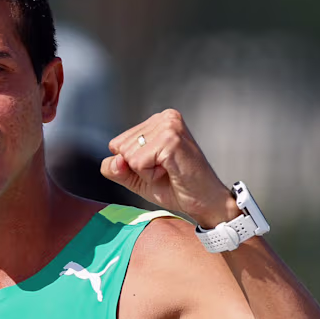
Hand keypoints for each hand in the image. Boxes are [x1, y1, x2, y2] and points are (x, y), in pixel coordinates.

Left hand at [101, 109, 239, 228]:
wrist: (204, 201)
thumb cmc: (175, 187)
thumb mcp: (135, 178)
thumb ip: (115, 168)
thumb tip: (115, 158)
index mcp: (157, 121)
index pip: (117, 144)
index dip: (131, 164)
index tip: (157, 167)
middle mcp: (164, 117)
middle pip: (120, 148)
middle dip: (138, 168)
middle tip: (165, 171)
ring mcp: (169, 126)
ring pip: (128, 155)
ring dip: (145, 172)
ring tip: (169, 171)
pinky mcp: (171, 140)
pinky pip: (138, 163)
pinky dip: (150, 175)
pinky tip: (171, 172)